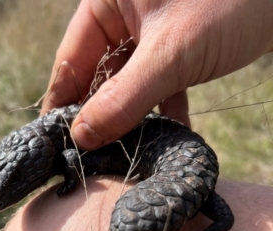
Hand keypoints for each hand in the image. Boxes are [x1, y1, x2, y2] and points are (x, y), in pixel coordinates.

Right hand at [41, 0, 272, 149]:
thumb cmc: (232, 1)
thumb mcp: (171, 53)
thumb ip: (123, 98)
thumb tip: (82, 137)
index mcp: (106, 3)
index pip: (71, 61)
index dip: (62, 104)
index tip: (58, 142)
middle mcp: (123, 18)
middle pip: (97, 77)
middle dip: (98, 116)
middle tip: (92, 157)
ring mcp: (150, 36)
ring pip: (127, 86)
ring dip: (131, 119)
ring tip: (125, 153)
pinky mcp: (175, 51)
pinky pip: (158, 86)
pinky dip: (164, 111)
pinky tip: (170, 136)